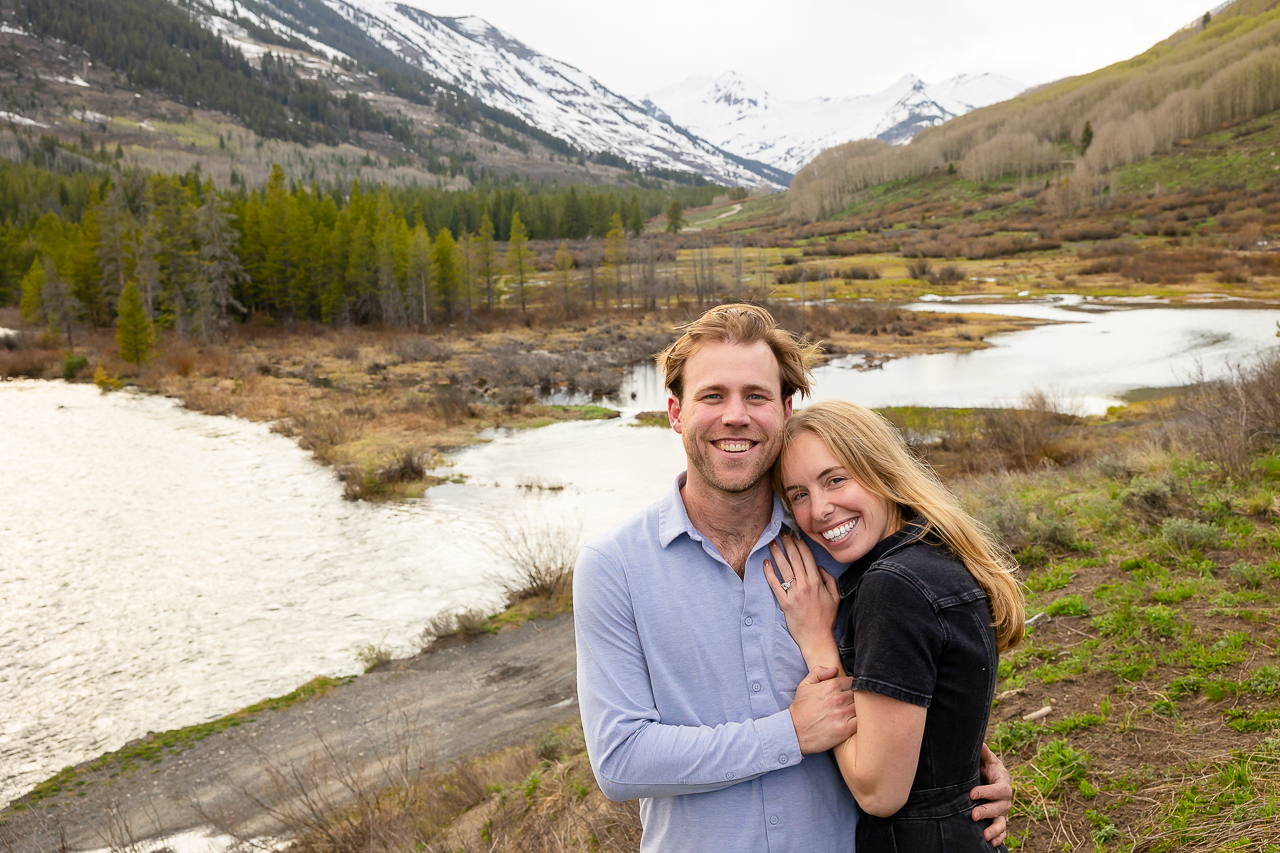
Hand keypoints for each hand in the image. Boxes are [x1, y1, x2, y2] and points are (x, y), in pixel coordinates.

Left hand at [765, 533, 840, 667]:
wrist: (817, 638)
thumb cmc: (826, 618)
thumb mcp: (835, 597)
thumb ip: (830, 580)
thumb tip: (820, 567)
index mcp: (818, 582)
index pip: (808, 557)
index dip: (801, 544)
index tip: (796, 535)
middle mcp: (805, 585)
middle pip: (795, 559)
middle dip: (788, 543)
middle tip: (782, 532)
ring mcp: (794, 594)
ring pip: (784, 568)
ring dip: (777, 554)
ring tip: (772, 542)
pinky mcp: (785, 603)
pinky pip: (775, 585)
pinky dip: (769, 573)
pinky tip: (765, 563)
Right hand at [789, 666, 856, 753]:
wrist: (794, 732)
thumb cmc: (800, 709)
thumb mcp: (804, 685)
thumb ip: (818, 672)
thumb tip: (835, 669)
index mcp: (830, 686)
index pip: (853, 681)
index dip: (854, 686)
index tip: (853, 692)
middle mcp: (838, 698)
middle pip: (860, 694)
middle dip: (859, 698)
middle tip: (856, 703)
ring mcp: (842, 714)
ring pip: (862, 707)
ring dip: (862, 709)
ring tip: (858, 712)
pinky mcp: (845, 729)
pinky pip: (862, 721)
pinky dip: (863, 721)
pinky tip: (858, 722)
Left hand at [970, 743, 1012, 846]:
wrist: (992, 777)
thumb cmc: (987, 767)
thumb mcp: (987, 759)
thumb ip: (984, 753)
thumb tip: (981, 743)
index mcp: (1003, 783)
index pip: (999, 789)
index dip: (987, 792)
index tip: (971, 794)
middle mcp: (1005, 799)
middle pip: (1000, 807)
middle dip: (986, 811)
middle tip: (973, 815)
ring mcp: (1002, 811)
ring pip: (1002, 822)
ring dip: (994, 829)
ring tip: (984, 836)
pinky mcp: (998, 820)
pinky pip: (1002, 831)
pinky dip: (998, 838)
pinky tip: (991, 844)